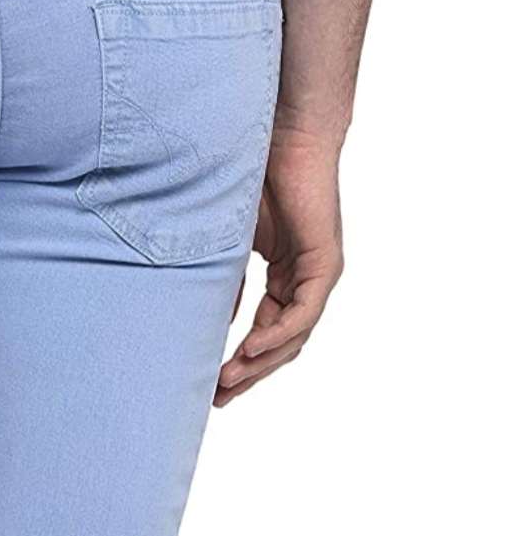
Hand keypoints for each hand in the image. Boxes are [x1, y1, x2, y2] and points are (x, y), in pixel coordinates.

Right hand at [215, 125, 344, 406]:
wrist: (284, 135)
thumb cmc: (253, 176)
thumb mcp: (228, 241)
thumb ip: (223, 280)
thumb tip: (211, 322)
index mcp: (285, 277)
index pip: (265, 332)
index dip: (240, 362)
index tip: (210, 386)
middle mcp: (305, 281)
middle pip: (281, 345)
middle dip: (248, 374)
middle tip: (216, 400)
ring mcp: (318, 274)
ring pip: (294, 337)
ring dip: (260, 363)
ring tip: (226, 382)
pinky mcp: (325, 264)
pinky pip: (303, 314)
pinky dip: (277, 335)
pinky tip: (249, 350)